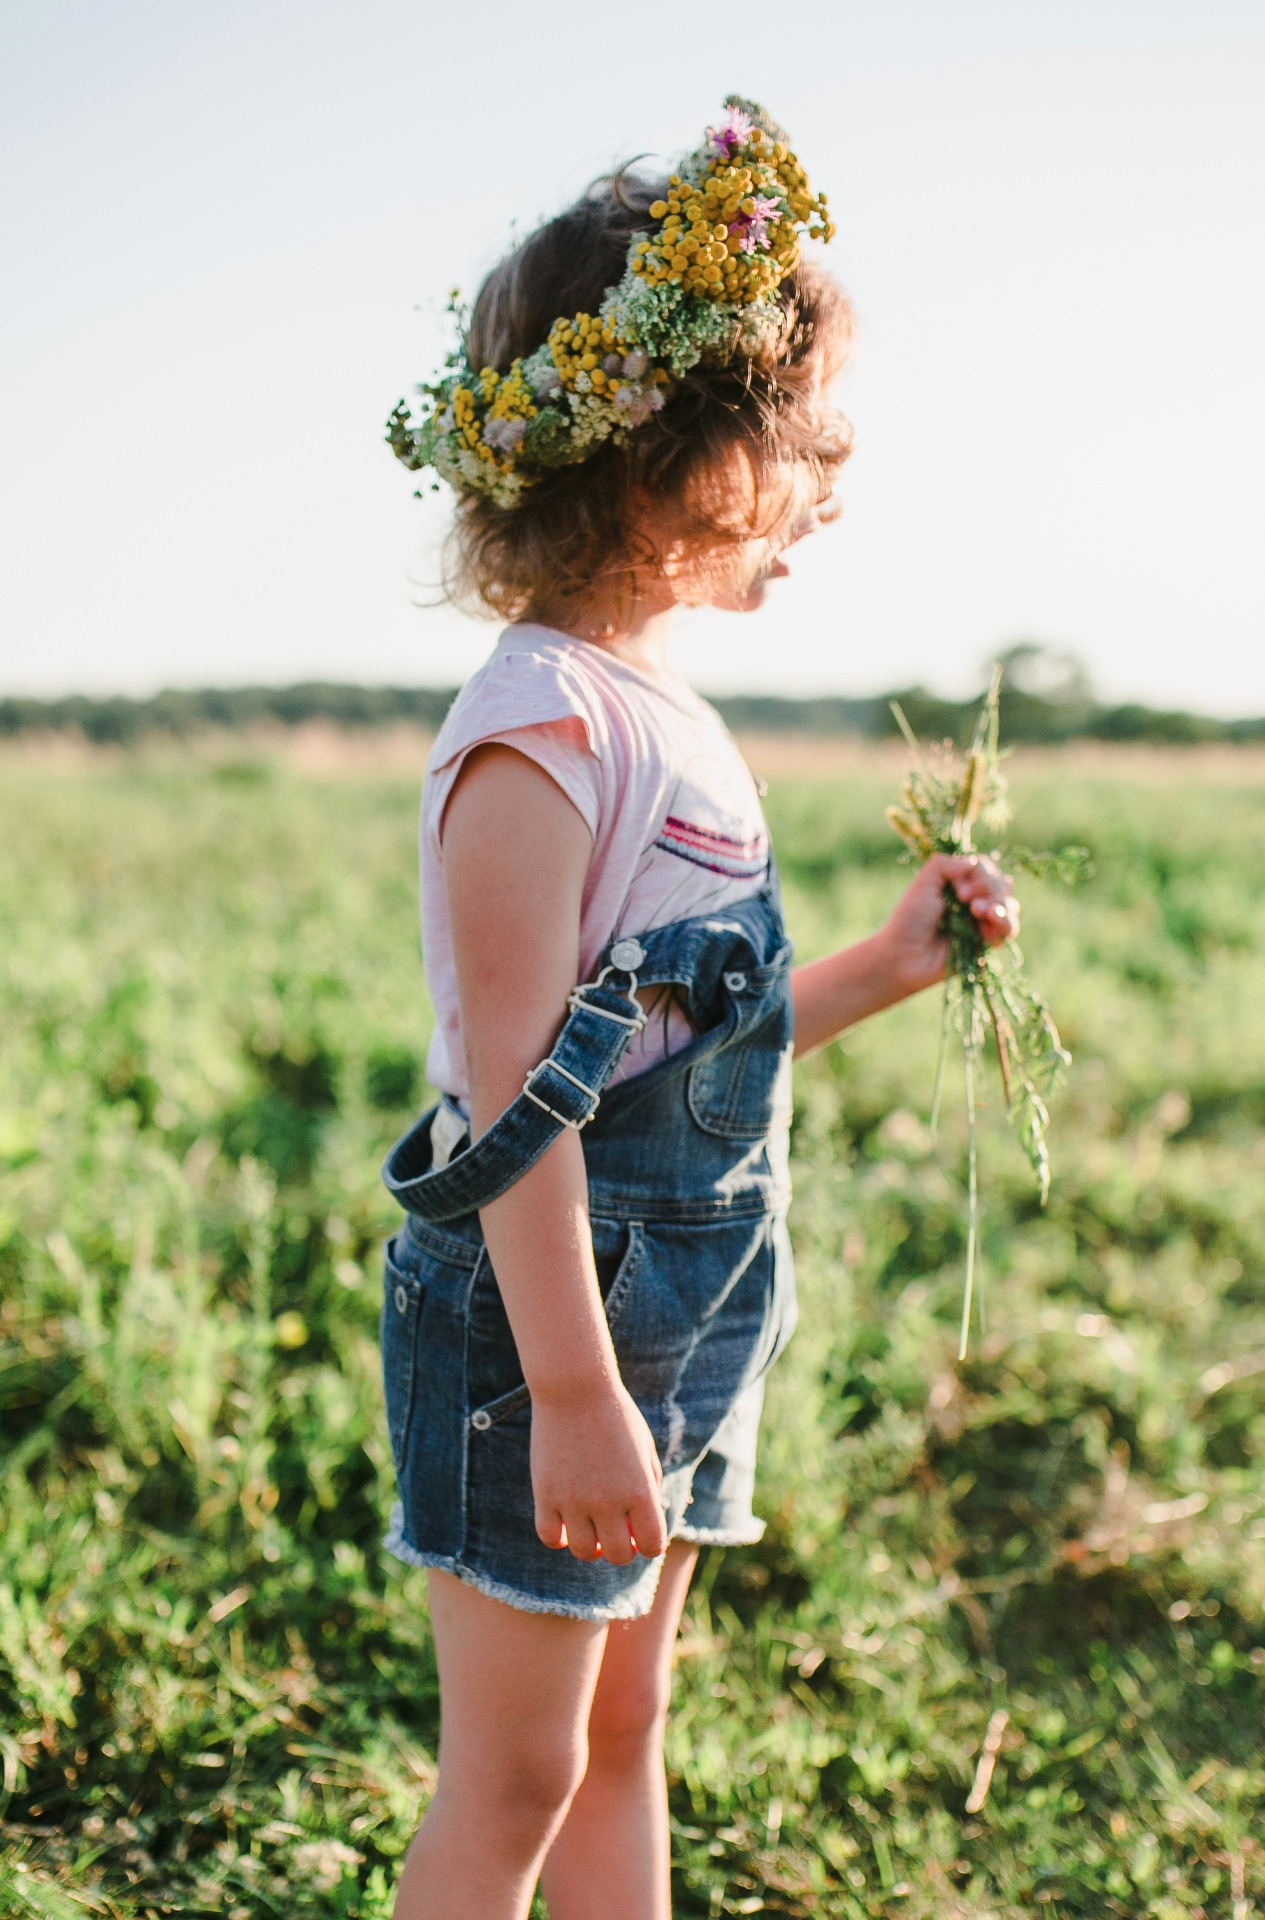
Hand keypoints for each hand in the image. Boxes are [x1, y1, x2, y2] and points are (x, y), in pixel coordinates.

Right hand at [531, 1382, 666, 1564]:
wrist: (575, 1388)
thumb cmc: (615, 1415)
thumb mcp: (644, 1448)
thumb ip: (649, 1488)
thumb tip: (644, 1527)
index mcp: (640, 1491)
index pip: (652, 1546)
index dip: (648, 1543)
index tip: (640, 1530)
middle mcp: (609, 1502)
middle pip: (618, 1556)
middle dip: (621, 1547)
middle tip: (614, 1529)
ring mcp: (574, 1501)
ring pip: (584, 1552)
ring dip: (590, 1545)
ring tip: (589, 1526)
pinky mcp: (545, 1495)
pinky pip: (550, 1537)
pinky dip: (558, 1537)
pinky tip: (564, 1521)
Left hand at [877, 854, 1019, 997]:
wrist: (904, 956)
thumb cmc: (909, 919)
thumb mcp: (922, 884)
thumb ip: (944, 865)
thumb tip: (973, 862)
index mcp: (960, 882)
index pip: (985, 867)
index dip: (979, 872)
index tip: (957, 887)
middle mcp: (975, 899)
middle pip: (1002, 883)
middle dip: (988, 887)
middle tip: (962, 898)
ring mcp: (982, 922)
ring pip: (1010, 905)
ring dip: (998, 904)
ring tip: (976, 911)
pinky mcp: (986, 943)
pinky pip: (1009, 930)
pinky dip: (1004, 924)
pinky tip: (987, 926)